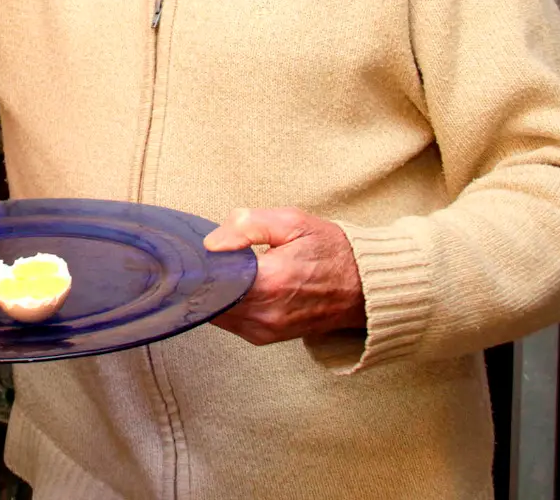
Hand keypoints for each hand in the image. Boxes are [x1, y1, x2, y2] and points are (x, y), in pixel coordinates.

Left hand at [203, 207, 366, 345]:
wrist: (364, 287)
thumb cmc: (330, 250)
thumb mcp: (292, 222)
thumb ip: (248, 225)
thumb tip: (211, 243)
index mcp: (271, 281)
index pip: (213, 278)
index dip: (199, 264)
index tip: (195, 252)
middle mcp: (266, 313)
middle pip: (210, 297)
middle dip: (204, 278)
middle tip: (205, 257)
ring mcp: (265, 330)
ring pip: (217, 312)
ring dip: (213, 292)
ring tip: (221, 269)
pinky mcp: (266, 337)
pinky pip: (230, 321)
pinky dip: (225, 304)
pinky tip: (233, 285)